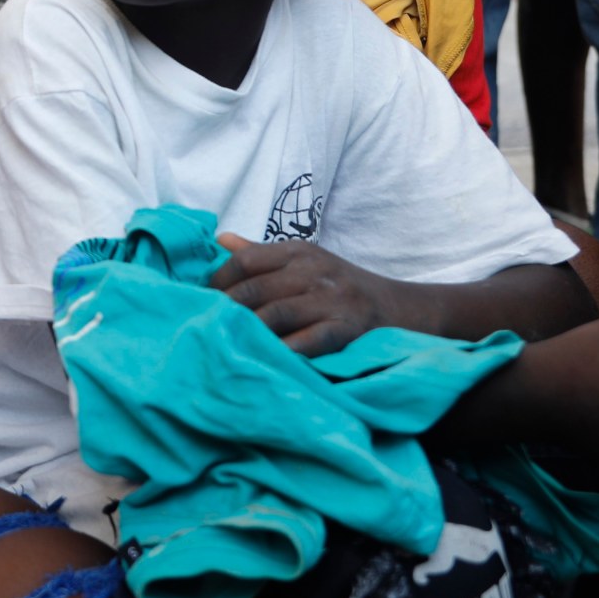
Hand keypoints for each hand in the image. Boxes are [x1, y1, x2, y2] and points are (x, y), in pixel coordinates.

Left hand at [210, 233, 410, 355]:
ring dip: (246, 331)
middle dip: (224, 310)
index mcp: (297, 252)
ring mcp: (331, 298)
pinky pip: (307, 340)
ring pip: (275, 314)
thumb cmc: (339, 285)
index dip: (217, 282)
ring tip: (223, 344)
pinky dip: (283, 350)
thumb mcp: (304, 260)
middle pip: (254, 289)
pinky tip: (264, 359)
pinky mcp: (347, 326)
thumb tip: (220, 239)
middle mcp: (312, 271)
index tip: (200, 302)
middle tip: (203, 328)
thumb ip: (261, 253)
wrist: (398, 308)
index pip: (245, 261)